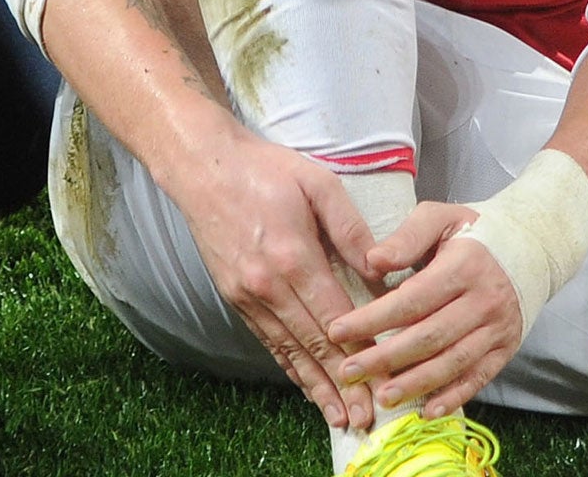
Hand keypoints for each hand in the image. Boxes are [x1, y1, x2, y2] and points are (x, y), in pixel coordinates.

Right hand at [165, 129, 382, 429]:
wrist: (204, 167)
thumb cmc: (267, 169)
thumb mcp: (319, 184)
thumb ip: (352, 230)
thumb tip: (383, 270)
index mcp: (293, 256)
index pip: (336, 319)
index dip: (360, 354)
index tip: (382, 382)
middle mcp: (268, 285)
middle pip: (312, 345)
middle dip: (341, 384)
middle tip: (365, 419)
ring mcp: (247, 295)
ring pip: (288, 351)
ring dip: (315, 386)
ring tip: (338, 416)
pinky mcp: (234, 298)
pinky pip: (267, 340)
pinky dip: (288, 367)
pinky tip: (304, 385)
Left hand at [328, 202, 523, 418]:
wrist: (531, 248)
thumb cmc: (474, 232)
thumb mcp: (441, 217)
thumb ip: (407, 236)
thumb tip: (372, 260)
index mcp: (464, 266)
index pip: (411, 300)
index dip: (373, 319)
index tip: (338, 331)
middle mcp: (484, 301)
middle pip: (428, 337)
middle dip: (384, 358)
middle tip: (348, 372)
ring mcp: (497, 328)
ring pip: (451, 363)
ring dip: (414, 384)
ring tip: (380, 396)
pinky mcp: (506, 349)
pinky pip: (478, 378)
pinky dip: (453, 397)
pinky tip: (427, 411)